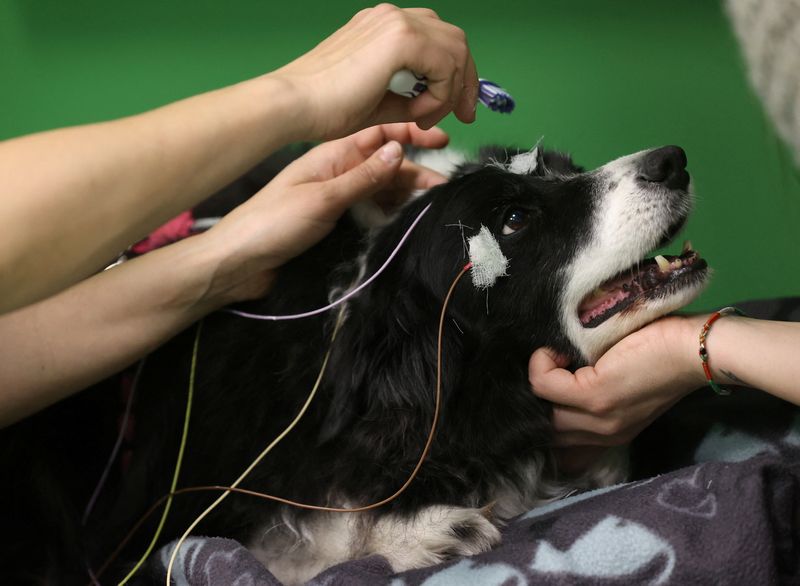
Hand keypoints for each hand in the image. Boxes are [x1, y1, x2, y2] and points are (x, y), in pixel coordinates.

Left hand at [205, 122, 448, 301]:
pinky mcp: (336, 223)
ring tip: (431, 208)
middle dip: (416, 173)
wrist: (241, 261)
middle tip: (443, 189)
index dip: (411, 134)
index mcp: (333, 156)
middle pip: (386, 166)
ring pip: (382, 191)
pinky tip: (405, 224)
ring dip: (406, 197)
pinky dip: (390, 215)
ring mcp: (338, 198)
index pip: (379, 135)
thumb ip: (363, 176)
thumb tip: (399, 150)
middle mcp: (339, 173)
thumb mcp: (323, 198)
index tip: (443, 141)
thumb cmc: (273, 224)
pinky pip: (372, 214)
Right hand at [272, 4, 477, 138]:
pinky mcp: (400, 37)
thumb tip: (440, 105)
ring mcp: (396, 21)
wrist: (296, 104)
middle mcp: (392, 17)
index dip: (457, 74)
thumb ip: (413, 96)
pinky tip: (418, 113)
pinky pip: (444, 64)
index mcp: (384, 27)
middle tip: (464, 114)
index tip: (460, 107)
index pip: (439, 40)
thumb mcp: (382, 101)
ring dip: (451, 90)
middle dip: (465, 80)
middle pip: (454, 40)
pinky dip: (440, 93)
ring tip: (426, 118)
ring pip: (455, 50)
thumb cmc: (325, 107)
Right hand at [529, 316, 706, 446]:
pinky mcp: (595, 394)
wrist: (695, 350)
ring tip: (556, 355)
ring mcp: (597, 417)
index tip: (551, 379)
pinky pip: (544, 383)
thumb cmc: (661, 353)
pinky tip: (558, 350)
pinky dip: (542, 362)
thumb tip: (555, 375)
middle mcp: (602, 435)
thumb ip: (595, 393)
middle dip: (536, 396)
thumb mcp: (626, 387)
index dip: (543, 411)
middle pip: (543, 427)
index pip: (558, 443)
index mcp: (610, 434)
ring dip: (539, 375)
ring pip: (539, 405)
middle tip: (549, 365)